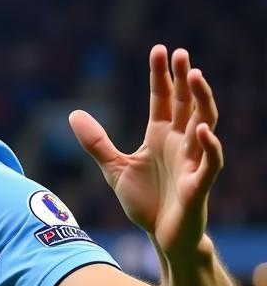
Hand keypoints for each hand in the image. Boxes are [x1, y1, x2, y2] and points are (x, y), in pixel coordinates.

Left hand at [69, 45, 222, 259]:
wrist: (161, 236)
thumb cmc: (145, 201)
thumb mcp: (114, 169)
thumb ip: (96, 142)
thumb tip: (73, 113)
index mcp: (161, 136)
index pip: (164, 99)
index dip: (161, 76)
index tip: (159, 49)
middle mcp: (180, 143)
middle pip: (187, 104)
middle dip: (185, 80)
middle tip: (181, 54)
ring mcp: (193, 162)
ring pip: (205, 124)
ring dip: (202, 101)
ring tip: (195, 76)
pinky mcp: (199, 184)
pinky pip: (210, 162)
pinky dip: (209, 146)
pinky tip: (202, 130)